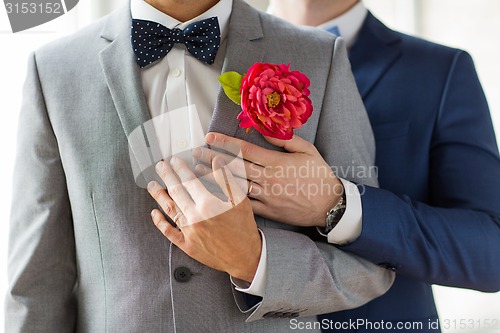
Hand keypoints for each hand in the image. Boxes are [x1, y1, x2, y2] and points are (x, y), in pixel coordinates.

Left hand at [147, 156, 261, 282]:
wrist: (245, 257)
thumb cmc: (244, 228)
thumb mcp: (240, 200)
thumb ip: (226, 179)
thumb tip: (217, 160)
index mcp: (208, 204)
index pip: (189, 181)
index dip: (180, 169)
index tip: (174, 161)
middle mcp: (195, 217)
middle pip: (176, 192)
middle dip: (166, 176)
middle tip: (159, 166)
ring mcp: (189, 232)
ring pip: (170, 209)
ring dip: (159, 195)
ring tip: (152, 185)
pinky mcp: (187, 245)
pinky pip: (169, 232)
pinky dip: (160, 222)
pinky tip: (154, 213)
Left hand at [193, 132, 342, 227]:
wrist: (330, 205)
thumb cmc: (319, 175)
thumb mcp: (307, 150)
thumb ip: (284, 140)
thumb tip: (265, 130)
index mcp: (276, 162)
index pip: (244, 150)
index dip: (224, 142)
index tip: (209, 137)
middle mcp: (268, 178)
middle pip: (234, 167)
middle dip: (212, 158)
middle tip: (195, 153)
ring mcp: (267, 196)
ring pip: (235, 186)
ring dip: (215, 179)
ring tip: (197, 173)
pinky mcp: (268, 211)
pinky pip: (245, 205)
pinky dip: (228, 200)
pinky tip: (215, 195)